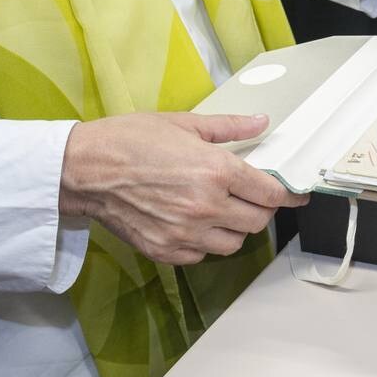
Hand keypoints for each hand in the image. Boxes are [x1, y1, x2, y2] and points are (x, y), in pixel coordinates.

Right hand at [60, 112, 309, 265]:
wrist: (82, 169)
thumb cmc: (129, 140)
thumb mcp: (185, 124)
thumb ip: (230, 127)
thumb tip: (261, 122)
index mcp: (217, 172)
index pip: (270, 193)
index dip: (287, 195)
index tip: (294, 195)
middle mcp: (206, 206)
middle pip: (258, 221)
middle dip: (260, 209)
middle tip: (250, 196)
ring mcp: (185, 233)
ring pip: (234, 243)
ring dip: (235, 228)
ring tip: (221, 209)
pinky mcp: (166, 250)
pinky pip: (202, 255)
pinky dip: (206, 242)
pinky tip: (194, 223)